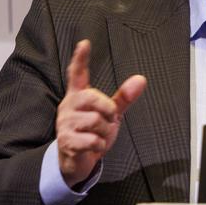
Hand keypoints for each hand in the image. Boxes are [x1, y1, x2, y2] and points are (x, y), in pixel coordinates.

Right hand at [56, 39, 145, 187]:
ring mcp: (65, 123)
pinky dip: (99, 145)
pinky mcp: (65, 141)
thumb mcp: (111, 114)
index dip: (80, 59)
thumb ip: (124, 97)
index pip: (77, 73)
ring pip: (94, 120)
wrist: (76, 161)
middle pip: (92, 96)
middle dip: (107, 109)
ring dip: (104, 131)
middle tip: (109, 119)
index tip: (85, 43)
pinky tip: (94, 146)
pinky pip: (91, 140)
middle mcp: (68, 105)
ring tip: (98, 135)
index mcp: (78, 95)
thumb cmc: (92, 132)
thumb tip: (141, 79)